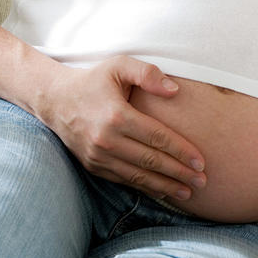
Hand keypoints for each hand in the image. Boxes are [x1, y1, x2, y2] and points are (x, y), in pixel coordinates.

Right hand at [40, 56, 206, 200]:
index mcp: (117, 115)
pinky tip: (163, 192)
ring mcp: (98, 156)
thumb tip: (175, 90)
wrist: (55, 99)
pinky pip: (124, 180)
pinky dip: (145, 188)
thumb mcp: (119, 65)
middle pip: (151, 161)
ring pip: (138, 176)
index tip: (201, 161)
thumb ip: (148, 73)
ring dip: (165, 186)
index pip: (157, 137)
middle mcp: (106, 140)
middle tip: (202, 181)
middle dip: (179, 173)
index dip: (181, 151)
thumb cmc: (93, 79)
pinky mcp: (93, 166)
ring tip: (188, 192)